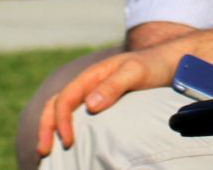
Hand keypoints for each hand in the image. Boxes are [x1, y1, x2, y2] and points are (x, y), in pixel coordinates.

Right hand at [35, 49, 166, 154]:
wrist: (168, 61)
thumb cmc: (152, 65)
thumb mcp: (136, 72)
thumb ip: (114, 86)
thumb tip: (89, 106)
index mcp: (91, 75)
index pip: (65, 98)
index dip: (61, 120)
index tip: (67, 141)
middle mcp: (87, 84)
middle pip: (55, 105)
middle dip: (46, 128)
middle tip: (43, 152)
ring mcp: (91, 92)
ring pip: (61, 109)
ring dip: (51, 128)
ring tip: (47, 151)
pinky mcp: (99, 101)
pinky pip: (75, 114)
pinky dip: (64, 127)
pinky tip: (66, 142)